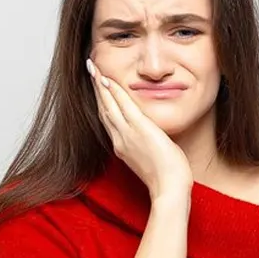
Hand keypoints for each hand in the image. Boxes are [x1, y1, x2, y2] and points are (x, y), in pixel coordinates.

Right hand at [87, 58, 192, 199]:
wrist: (168, 189)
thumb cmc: (166, 178)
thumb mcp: (151, 159)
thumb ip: (146, 147)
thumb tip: (151, 140)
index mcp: (122, 147)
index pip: (109, 119)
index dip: (102, 102)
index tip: (98, 87)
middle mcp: (120, 140)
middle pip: (103, 109)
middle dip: (96, 89)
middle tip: (90, 71)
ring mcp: (127, 135)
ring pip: (108, 105)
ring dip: (99, 85)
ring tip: (93, 68)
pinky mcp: (139, 130)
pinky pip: (123, 106)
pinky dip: (114, 92)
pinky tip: (107, 79)